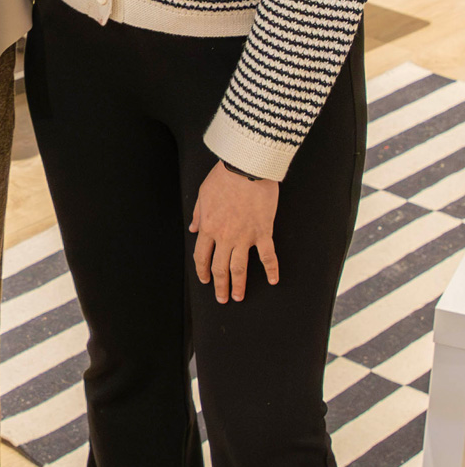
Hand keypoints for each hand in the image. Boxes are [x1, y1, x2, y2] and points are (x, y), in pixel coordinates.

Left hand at [189, 161, 279, 304]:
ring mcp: (245, 236)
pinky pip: (267, 256)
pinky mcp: (263, 232)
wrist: (246, 168)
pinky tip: (273, 281)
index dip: (202, 271)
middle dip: (220, 286)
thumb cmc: (224, 177)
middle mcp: (225, 236)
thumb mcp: (203, 194)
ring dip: (238, 285)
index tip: (205, 280)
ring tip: (238, 297)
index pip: (202, 256)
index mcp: (208, 227)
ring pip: (239, 268)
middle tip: (222, 298)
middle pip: (220, 268)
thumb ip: (198, 214)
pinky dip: (271, 270)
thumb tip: (193, 228)